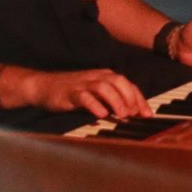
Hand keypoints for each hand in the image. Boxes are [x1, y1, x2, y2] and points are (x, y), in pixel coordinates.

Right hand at [19, 68, 149, 118]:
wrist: (43, 86)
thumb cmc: (72, 93)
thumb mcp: (94, 97)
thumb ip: (111, 103)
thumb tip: (130, 115)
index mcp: (105, 76)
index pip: (128, 85)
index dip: (140, 99)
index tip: (148, 114)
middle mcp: (96, 77)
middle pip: (120, 82)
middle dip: (131, 98)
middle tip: (136, 114)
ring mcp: (83, 83)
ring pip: (104, 87)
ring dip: (116, 101)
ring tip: (123, 115)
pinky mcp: (70, 92)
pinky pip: (84, 96)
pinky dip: (94, 105)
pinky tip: (101, 115)